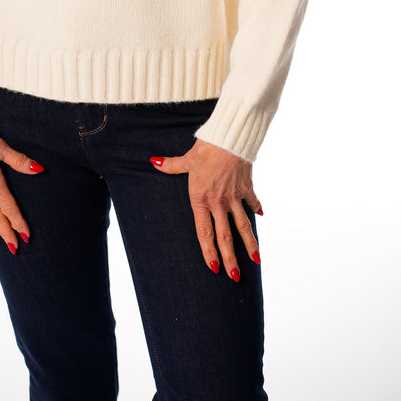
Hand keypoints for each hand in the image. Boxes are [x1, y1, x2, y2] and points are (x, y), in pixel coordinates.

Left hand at [149, 139, 262, 280]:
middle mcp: (218, 202)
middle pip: (226, 236)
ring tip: (256, 261)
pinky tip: (261, 217)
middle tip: (235, 277)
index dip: (209, 251)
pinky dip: (257, 209)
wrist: (229, 138)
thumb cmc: (206, 148)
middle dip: (231, 259)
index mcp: (201, 199)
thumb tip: (154, 162)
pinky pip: (252, 203)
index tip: (214, 268)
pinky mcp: (247, 187)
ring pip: (243, 226)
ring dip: (250, 244)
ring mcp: (234, 196)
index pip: (205, 232)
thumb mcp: (187, 159)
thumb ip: (171, 165)